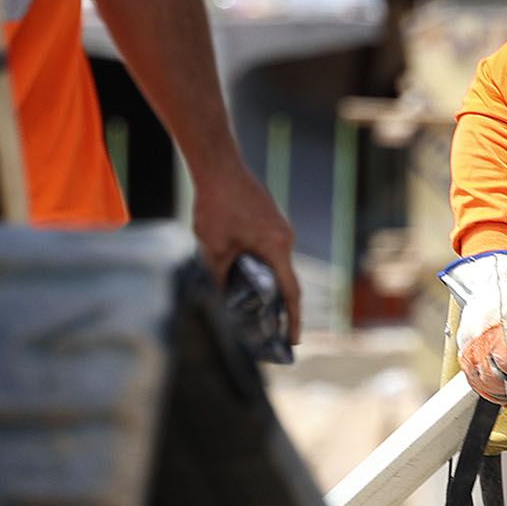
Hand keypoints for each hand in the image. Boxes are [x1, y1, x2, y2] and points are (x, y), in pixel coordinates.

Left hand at [189, 163, 297, 345]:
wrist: (218, 165)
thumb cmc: (217, 204)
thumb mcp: (213, 248)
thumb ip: (219, 276)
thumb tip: (218, 300)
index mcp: (277, 247)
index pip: (291, 291)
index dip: (293, 319)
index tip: (293, 340)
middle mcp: (285, 237)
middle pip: (284, 278)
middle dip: (276, 305)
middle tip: (266, 330)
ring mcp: (279, 227)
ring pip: (275, 263)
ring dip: (264, 282)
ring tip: (248, 305)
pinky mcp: (270, 219)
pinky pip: (269, 249)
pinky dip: (260, 265)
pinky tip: (240, 273)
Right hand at [442, 253, 506, 402]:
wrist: (491, 275)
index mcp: (499, 323)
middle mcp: (479, 332)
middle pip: (491, 374)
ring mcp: (468, 338)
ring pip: (477, 376)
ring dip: (494, 390)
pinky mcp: (462, 342)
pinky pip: (467, 370)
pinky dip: (479, 383)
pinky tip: (492, 390)